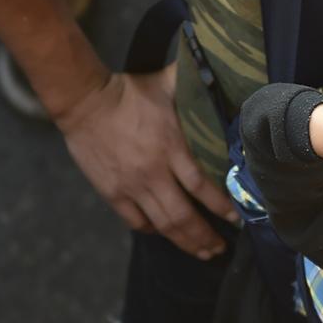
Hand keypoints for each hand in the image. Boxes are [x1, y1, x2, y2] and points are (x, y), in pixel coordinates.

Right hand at [56, 63, 239, 258]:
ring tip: (202, 251)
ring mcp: (131, 186)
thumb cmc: (130, 91)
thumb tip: (224, 71)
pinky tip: (164, 233)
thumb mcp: (167, 84)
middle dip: (205, 237)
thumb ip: (195, 85)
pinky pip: (136, 222)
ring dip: (185, 242)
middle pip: (184, 216)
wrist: (84, 101)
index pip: (203, 187)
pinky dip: (153, 231)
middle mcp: (153, 172)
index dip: (223, 207)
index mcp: (171, 147)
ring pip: (163, 225)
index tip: (237, 219)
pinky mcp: (112, 193)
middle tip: (220, 248)